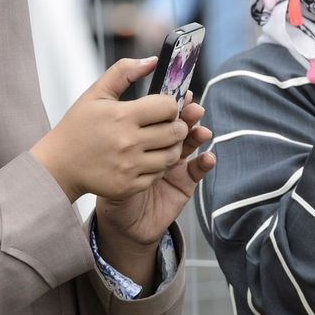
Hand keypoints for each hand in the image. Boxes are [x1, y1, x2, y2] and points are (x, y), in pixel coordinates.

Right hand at [30, 57, 190, 201]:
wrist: (59, 165)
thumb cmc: (78, 126)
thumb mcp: (96, 93)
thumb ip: (124, 71)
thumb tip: (153, 60)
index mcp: (122, 116)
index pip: (168, 107)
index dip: (170, 105)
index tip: (163, 108)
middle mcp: (128, 142)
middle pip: (175, 132)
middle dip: (177, 125)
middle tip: (168, 124)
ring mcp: (129, 166)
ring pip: (171, 155)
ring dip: (171, 147)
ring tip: (160, 141)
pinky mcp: (129, 186)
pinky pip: (158, 174)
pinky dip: (158, 166)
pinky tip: (146, 158)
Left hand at [94, 94, 215, 285]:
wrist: (116, 220)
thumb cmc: (108, 181)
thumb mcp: (107, 150)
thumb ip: (119, 124)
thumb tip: (126, 94)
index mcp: (144, 131)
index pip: (162, 112)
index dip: (173, 103)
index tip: (178, 95)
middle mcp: (162, 144)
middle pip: (180, 124)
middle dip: (188, 117)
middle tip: (192, 110)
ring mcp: (176, 161)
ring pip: (191, 143)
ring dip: (198, 135)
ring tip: (201, 132)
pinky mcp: (185, 181)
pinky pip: (198, 169)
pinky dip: (205, 162)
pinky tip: (208, 158)